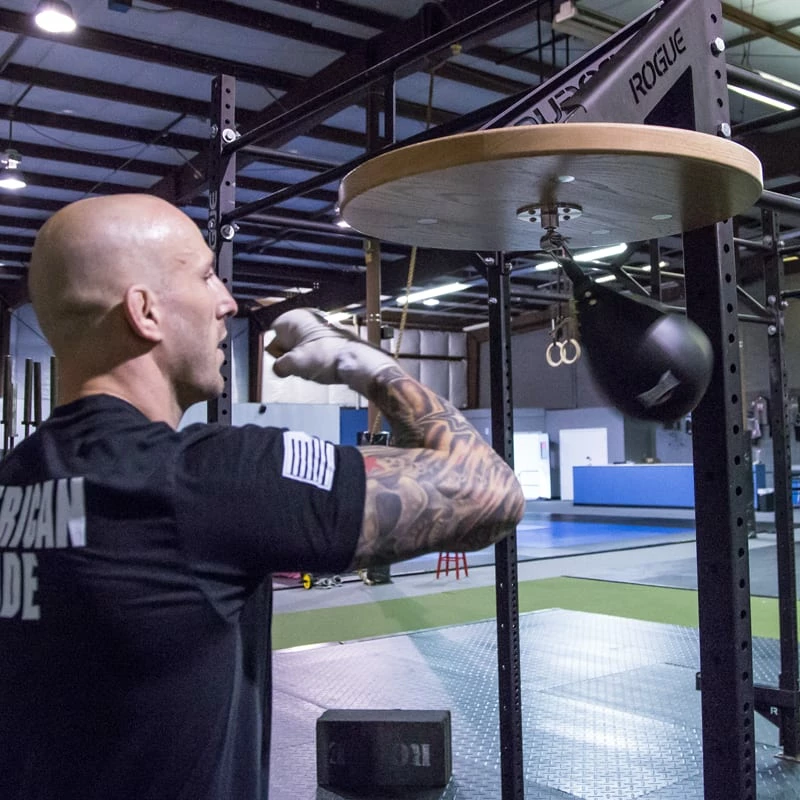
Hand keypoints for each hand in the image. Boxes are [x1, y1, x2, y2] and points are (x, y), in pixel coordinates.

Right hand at [268, 309, 393, 392]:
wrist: (355, 361)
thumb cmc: (328, 357)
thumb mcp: (294, 364)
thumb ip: (279, 365)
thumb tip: (279, 368)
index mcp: (294, 317)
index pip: (273, 334)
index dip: (278, 351)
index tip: (285, 361)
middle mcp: (308, 316)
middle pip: (288, 339)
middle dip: (292, 354)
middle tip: (301, 365)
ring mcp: (321, 324)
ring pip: (303, 345)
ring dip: (305, 357)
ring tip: (314, 365)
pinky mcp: (332, 334)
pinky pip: (316, 347)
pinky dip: (317, 356)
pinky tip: (323, 364)